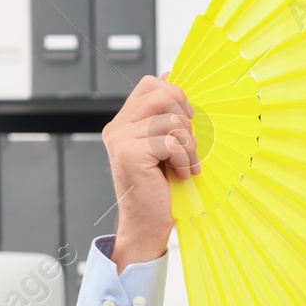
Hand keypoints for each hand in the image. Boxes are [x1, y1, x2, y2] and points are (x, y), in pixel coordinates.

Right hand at [101, 74, 197, 271]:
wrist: (145, 226)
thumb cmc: (159, 190)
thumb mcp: (165, 147)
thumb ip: (166, 118)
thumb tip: (172, 79)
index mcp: (124, 122)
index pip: (151, 84)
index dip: (176, 96)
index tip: (187, 121)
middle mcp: (117, 127)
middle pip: (163, 94)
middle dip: (186, 120)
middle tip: (187, 147)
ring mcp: (120, 139)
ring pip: (171, 120)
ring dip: (188, 146)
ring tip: (184, 166)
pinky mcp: (129, 153)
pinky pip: (171, 142)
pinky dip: (183, 160)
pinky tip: (180, 175)